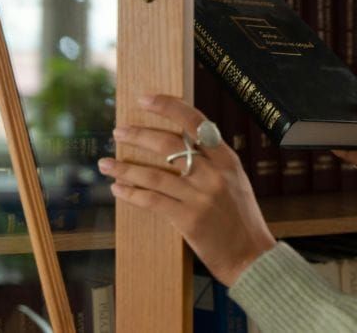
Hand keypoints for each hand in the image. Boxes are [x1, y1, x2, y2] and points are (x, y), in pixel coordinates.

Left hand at [98, 95, 275, 286]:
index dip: (168, 106)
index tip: (145, 99)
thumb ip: (212, 161)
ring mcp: (200, 197)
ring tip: (105, 163)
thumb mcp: (235, 181)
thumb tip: (181, 141)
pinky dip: (131, 193)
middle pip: (168, 144)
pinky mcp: (188, 219)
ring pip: (153, 174)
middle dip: (138, 135)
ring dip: (125, 167)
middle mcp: (213, 174)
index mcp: (227, 160)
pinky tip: (118, 188)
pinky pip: (152, 200)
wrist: (251, 256)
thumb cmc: (241, 218)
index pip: (195, 122)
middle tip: (118, 131)